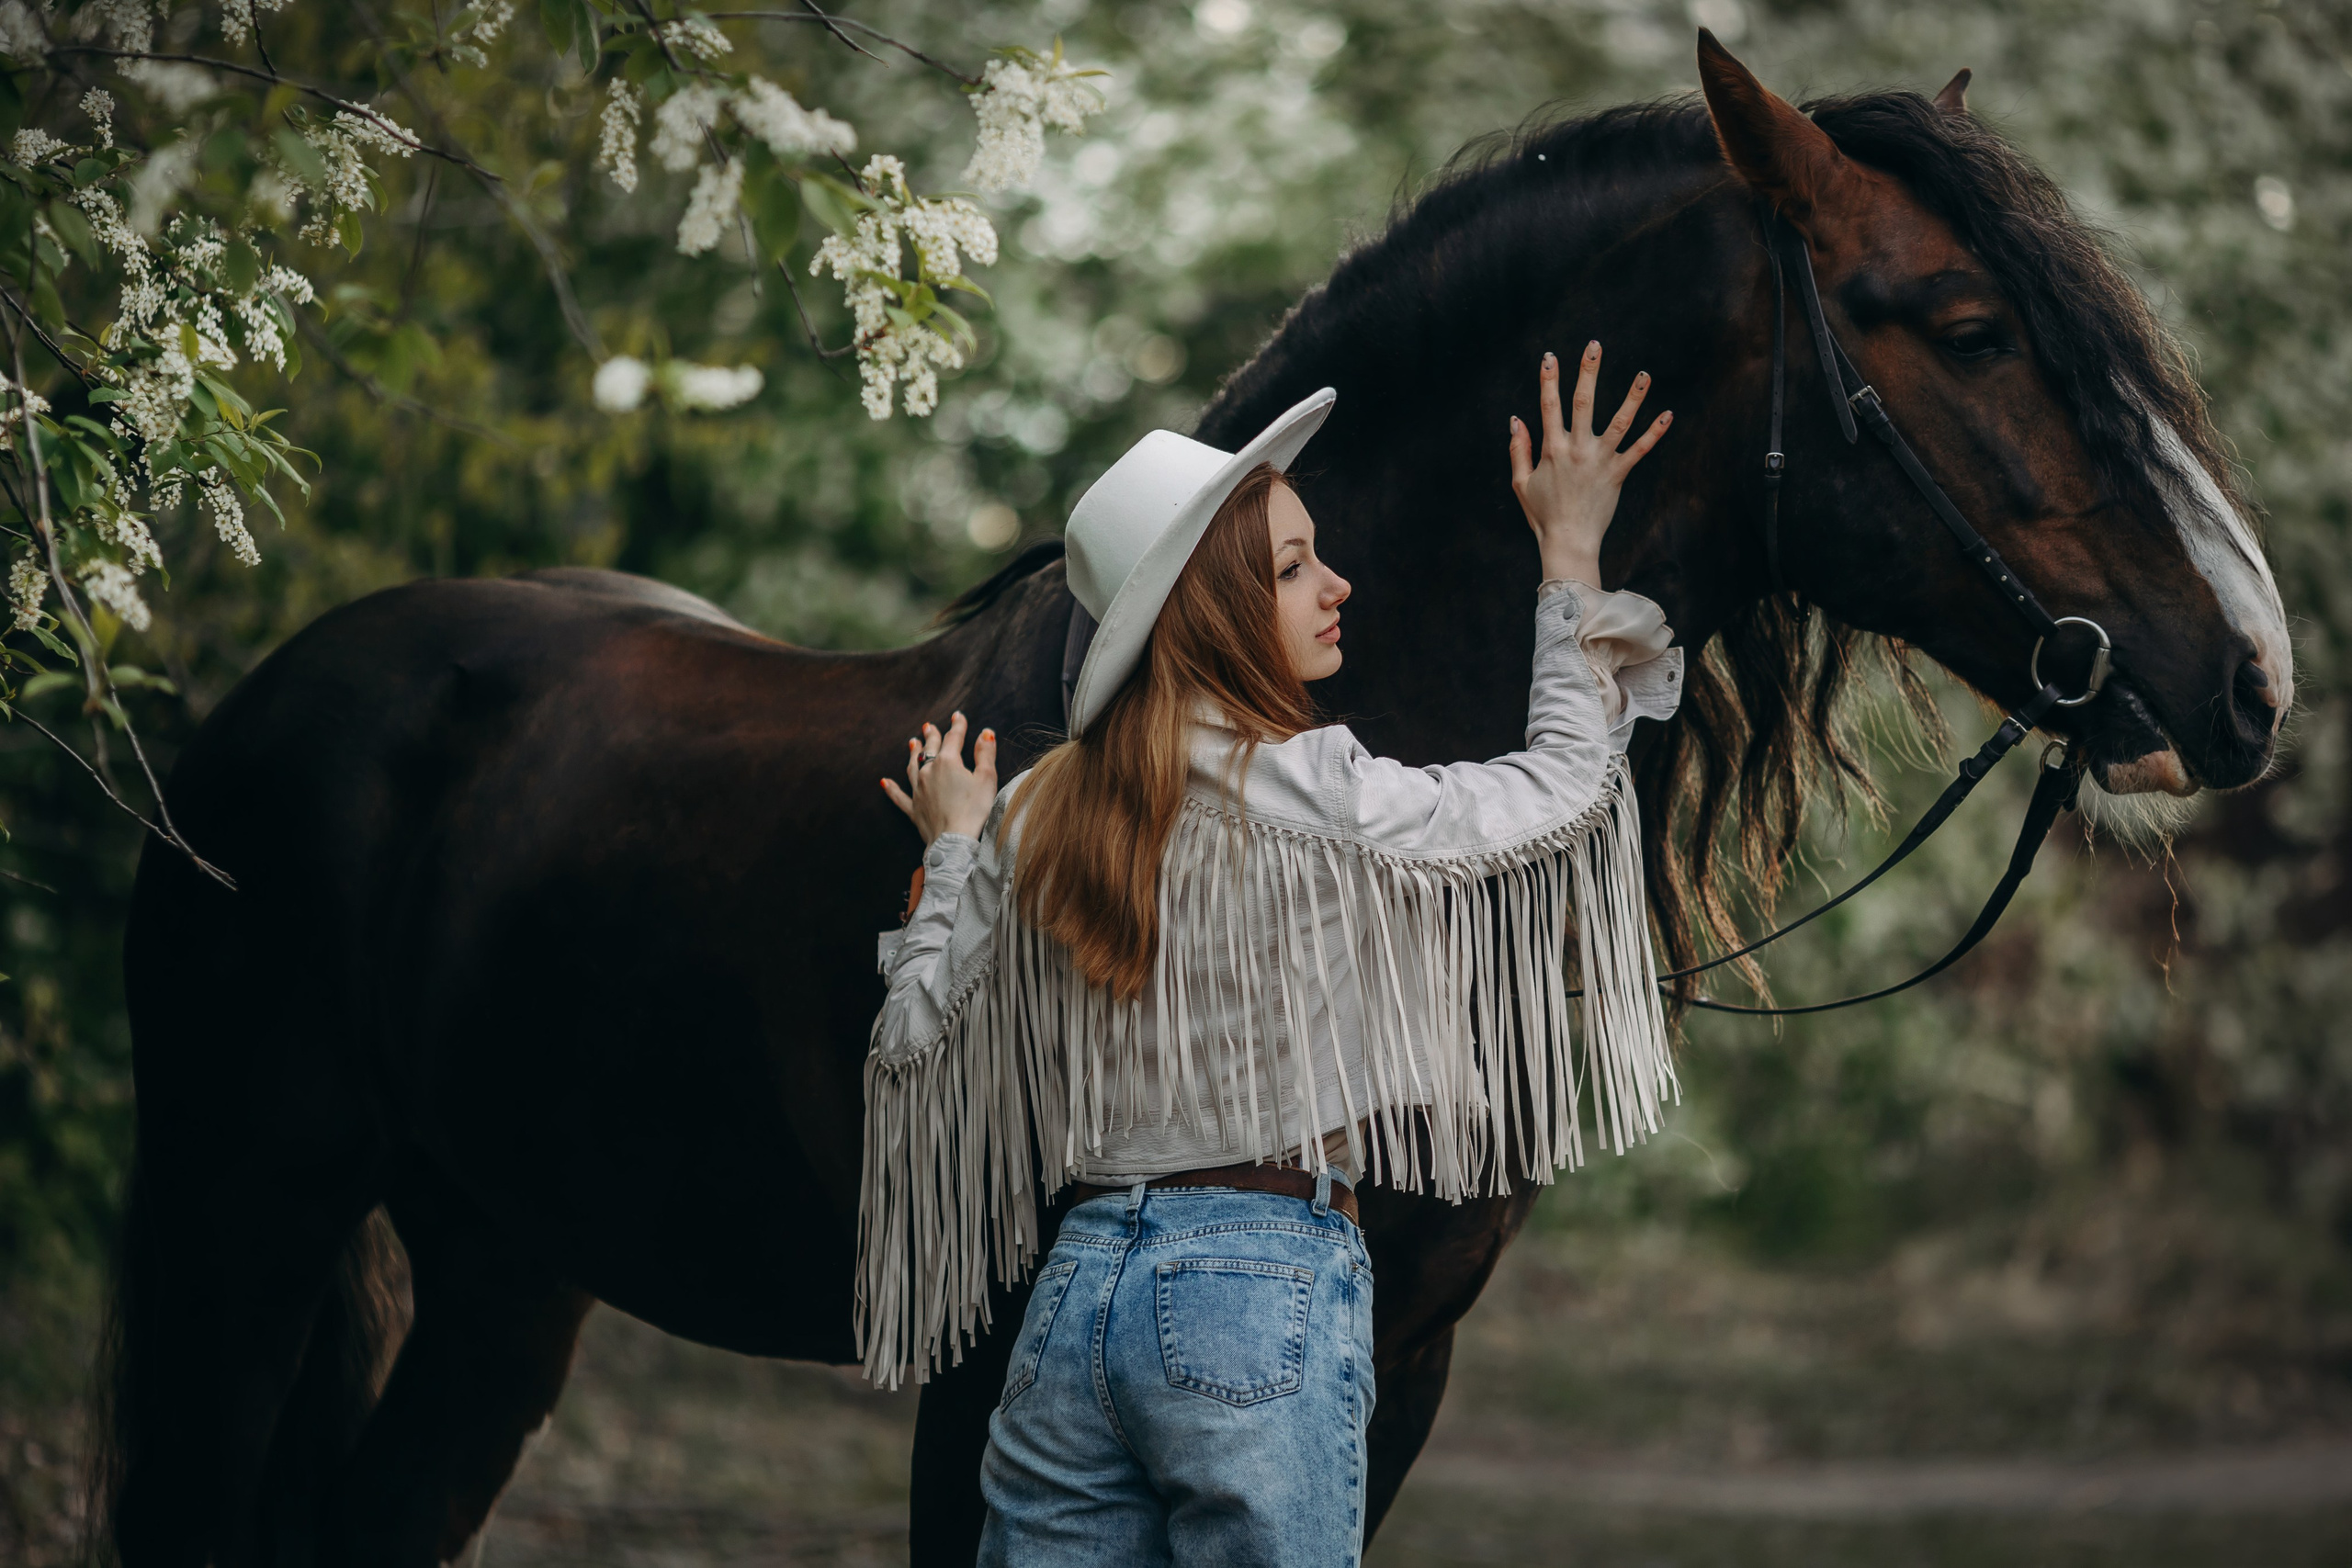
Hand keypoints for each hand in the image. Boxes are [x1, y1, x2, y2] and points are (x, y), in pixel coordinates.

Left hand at [880, 710, 997, 845]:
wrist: (954, 840)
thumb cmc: (974, 809)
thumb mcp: (987, 778)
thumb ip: (985, 754)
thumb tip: (985, 733)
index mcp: (947, 762)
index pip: (953, 738)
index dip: (957, 725)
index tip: (958, 716)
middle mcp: (928, 772)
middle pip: (929, 749)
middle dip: (931, 736)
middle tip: (928, 726)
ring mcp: (918, 790)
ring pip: (912, 766)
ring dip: (912, 753)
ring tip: (912, 742)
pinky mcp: (914, 808)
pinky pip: (899, 796)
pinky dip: (892, 789)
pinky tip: (884, 782)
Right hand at [1507, 342, 1672, 588]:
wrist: (1568, 541)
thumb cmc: (1542, 515)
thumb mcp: (1521, 483)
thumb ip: (1518, 450)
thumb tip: (1515, 420)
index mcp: (1552, 449)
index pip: (1549, 406)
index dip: (1549, 380)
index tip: (1550, 357)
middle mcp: (1577, 449)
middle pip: (1584, 403)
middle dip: (1588, 372)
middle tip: (1595, 346)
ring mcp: (1600, 461)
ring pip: (1619, 422)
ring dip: (1633, 396)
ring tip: (1644, 374)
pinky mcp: (1618, 474)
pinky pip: (1639, 450)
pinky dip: (1654, 433)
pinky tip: (1668, 414)